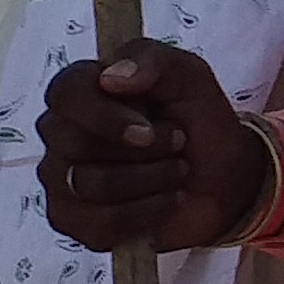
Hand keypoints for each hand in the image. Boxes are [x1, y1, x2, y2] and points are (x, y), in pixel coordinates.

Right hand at [34, 39, 269, 252]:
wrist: (223, 175)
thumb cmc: (196, 119)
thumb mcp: (188, 76)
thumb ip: (153, 60)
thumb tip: (110, 77)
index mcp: (81, 91)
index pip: (65, 94)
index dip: (105, 115)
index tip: (147, 129)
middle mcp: (60, 135)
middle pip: (75, 143)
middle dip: (143, 150)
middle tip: (177, 144)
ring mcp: (61, 181)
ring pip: (91, 185)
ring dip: (152, 179)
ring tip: (177, 171)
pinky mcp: (73, 222)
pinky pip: (99, 223)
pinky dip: (146, 212)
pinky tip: (166, 201)